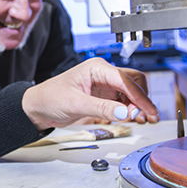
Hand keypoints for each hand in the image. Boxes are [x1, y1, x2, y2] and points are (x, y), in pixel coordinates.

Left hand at [21, 58, 159, 129]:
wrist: (38, 107)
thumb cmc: (50, 98)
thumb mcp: (75, 104)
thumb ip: (101, 108)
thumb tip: (124, 112)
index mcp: (96, 68)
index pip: (125, 80)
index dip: (140, 96)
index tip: (148, 110)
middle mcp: (103, 74)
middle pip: (134, 82)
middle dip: (142, 99)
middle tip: (147, 116)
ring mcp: (105, 85)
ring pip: (131, 92)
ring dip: (138, 105)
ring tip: (142, 120)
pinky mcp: (104, 96)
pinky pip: (124, 101)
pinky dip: (130, 109)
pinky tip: (132, 118)